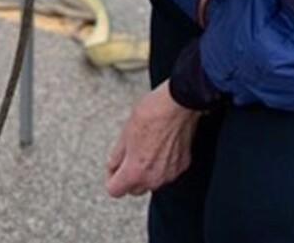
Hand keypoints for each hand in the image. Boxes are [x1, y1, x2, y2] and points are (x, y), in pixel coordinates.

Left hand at [104, 81, 201, 197]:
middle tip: (129, 156)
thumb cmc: (152, 113)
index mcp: (135, 171)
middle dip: (129, 176)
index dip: (111, 177)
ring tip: (147, 147)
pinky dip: (163, 164)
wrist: (178, 103)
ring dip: (147, 171)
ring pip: (152, 182)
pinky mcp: (182, 165)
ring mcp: (170, 173)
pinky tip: (162, 146)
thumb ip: (117, 156)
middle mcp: (154, 178)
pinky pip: (167, 172)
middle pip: (134, 189)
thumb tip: (114, 165)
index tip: (114, 167)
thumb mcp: (125, 132)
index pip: (114, 190)